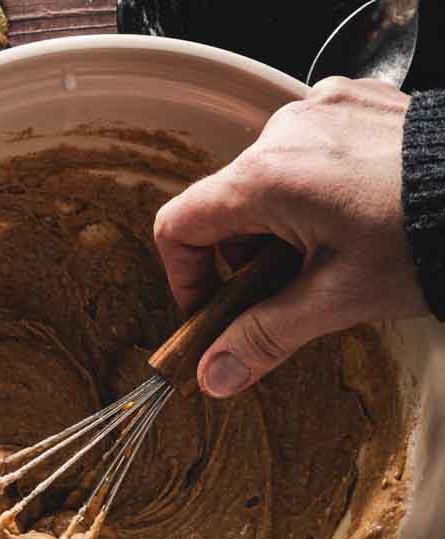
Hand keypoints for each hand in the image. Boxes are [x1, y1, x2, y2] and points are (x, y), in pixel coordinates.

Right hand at [154, 77, 423, 398]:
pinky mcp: (353, 102)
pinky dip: (314, 188)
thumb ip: (263, 337)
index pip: (179, 225)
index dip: (185, 277)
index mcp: (265, 178)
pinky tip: (353, 216)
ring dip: (280, 224)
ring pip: (269, 178)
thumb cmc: (420, 238)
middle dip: (244, 257)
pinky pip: (308, 150)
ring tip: (328, 255)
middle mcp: (285, 131)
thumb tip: (214, 375)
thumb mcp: (333, 300)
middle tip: (284, 294)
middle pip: (227, 205)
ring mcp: (321, 108)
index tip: (212, 309)